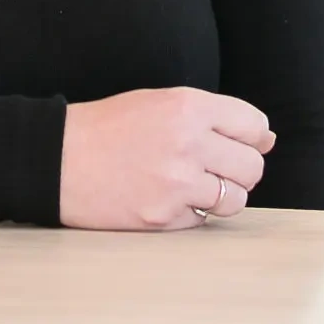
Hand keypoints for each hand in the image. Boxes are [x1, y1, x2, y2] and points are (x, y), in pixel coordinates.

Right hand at [58, 87, 274, 230]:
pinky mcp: (163, 217)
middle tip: (212, 168)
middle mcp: (188, 143)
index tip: (239, 143)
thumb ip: (212, 116)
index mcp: (188, 107)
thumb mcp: (158, 102)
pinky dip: (192, 213)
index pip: (254, 126)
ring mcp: (177, 184)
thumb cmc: (107, 128)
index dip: (252, 137)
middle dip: (239, 169)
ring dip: (220, 195)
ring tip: (191, 186)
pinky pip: (203, 220)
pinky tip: (166, 198)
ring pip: (235, 198)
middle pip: (252, 166)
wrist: (57, 159)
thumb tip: (266, 139)